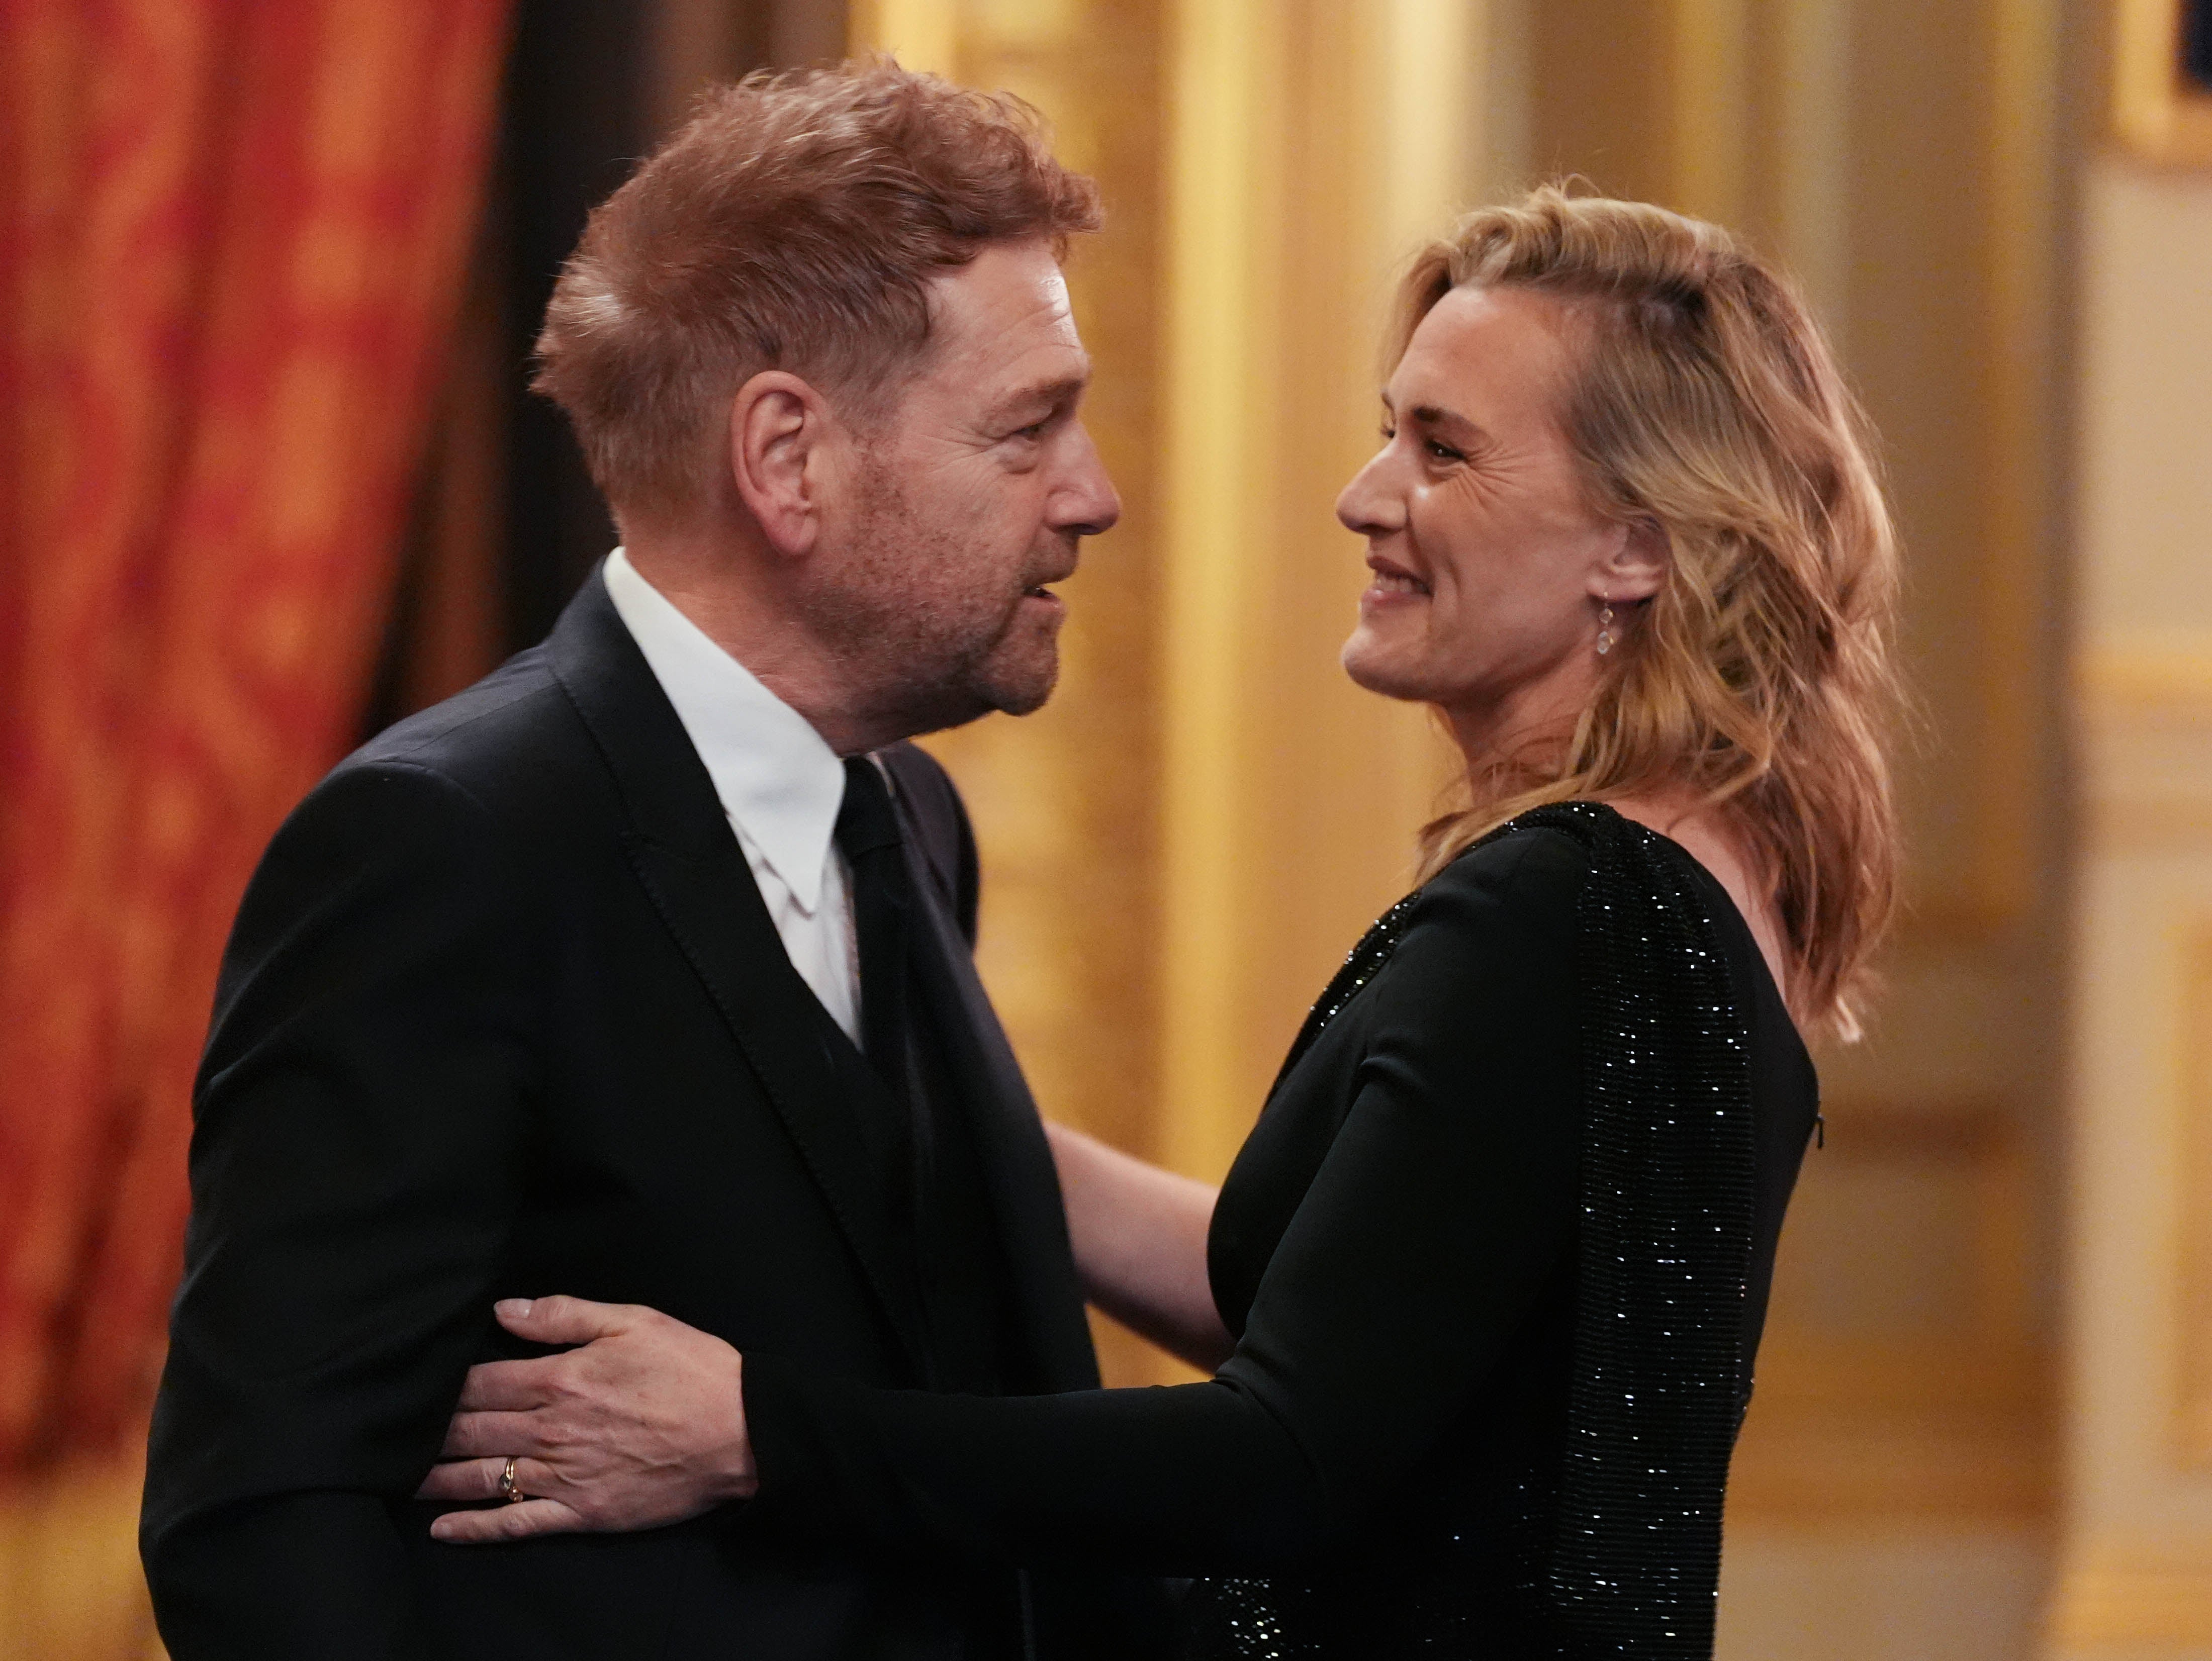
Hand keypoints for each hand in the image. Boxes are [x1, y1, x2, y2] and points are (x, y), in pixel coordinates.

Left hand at [415, 1296, 757, 1542]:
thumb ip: (565, 1315)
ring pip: (482, 1479)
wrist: (742, 1431)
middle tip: (389, 1433)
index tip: (414, 1384)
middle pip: (471, 1431)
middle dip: (428, 1431)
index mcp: (561, 1379)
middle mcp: (552, 1430)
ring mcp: (565, 1476)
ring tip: (399, 1477)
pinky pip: (518, 1524)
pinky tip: (444, 1528)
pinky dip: (477, 1528)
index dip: (444, 1385)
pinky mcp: (582, 1512)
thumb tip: (505, 1310)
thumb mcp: (633, 1321)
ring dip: (436, 1478)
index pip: (481, 1382)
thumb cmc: (691, 1369)